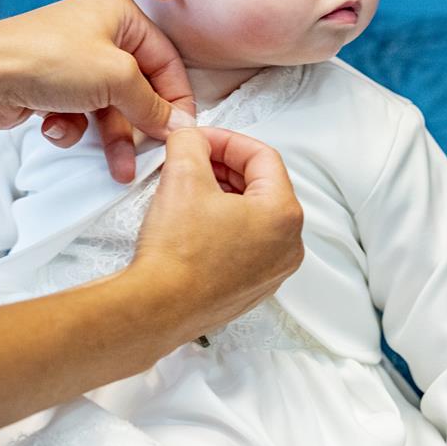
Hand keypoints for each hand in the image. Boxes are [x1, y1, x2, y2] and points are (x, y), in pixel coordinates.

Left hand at [0, 0, 194, 181]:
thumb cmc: (46, 59)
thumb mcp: (116, 78)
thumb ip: (153, 105)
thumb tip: (179, 125)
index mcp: (120, 15)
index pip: (166, 60)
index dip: (177, 98)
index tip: (182, 131)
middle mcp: (99, 33)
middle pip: (139, 88)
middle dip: (141, 125)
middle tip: (151, 155)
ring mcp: (75, 61)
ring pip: (110, 108)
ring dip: (111, 138)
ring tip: (117, 167)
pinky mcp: (54, 86)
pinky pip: (81, 114)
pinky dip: (73, 128)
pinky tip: (55, 127)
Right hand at [131, 126, 304, 340]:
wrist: (158, 308)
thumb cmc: (177, 253)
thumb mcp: (182, 176)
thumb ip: (191, 143)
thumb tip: (192, 137)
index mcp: (284, 214)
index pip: (262, 157)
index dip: (227, 140)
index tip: (200, 139)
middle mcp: (288, 245)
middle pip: (262, 186)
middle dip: (225, 167)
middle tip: (193, 159)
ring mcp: (273, 270)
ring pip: (254, 215)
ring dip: (225, 195)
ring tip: (189, 188)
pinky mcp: (253, 287)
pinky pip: (246, 244)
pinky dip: (225, 225)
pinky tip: (194, 221)